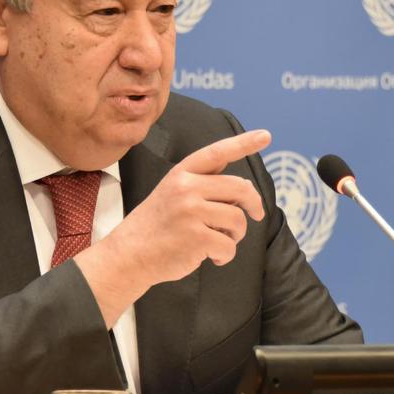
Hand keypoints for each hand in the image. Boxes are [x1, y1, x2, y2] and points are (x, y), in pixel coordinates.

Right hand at [77, 129, 269, 326]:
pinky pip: (229, 246)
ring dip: (236, 235)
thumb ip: (203, 184)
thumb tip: (243, 186)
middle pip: (240, 188)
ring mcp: (190, 212)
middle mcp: (186, 187)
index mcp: (182, 174)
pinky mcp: (196, 237)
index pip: (217, 153)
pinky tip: (211, 258)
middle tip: (256, 215)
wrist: (128, 255)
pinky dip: (224, 256)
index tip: (265, 136)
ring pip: (238, 219)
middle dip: (253, 204)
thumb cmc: (156, 226)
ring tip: (219, 242)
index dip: (243, 143)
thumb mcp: (172, 192)